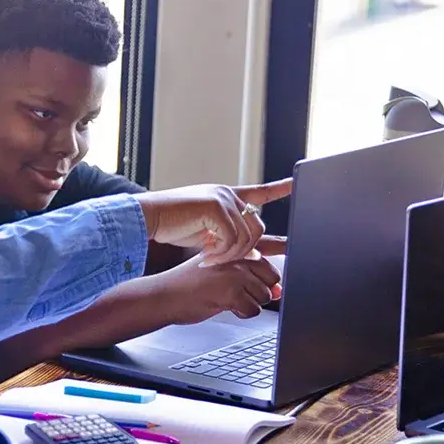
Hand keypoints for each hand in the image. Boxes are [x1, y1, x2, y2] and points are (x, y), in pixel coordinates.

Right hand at [133, 179, 291, 265]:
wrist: (147, 217)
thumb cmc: (169, 224)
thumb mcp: (204, 230)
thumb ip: (226, 235)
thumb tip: (249, 252)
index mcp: (226, 196)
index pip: (259, 193)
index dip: (280, 188)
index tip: (296, 183)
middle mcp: (228, 194)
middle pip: (256, 228)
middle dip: (243, 251)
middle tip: (217, 260)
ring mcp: (223, 199)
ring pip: (246, 237)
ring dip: (229, 255)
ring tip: (208, 260)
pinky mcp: (216, 207)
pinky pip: (232, 240)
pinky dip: (220, 254)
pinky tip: (205, 256)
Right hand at [153, 246, 285, 324]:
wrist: (163, 295)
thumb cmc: (189, 285)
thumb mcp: (219, 273)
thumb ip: (250, 277)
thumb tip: (279, 292)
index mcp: (233, 247)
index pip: (270, 247)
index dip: (284, 249)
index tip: (293, 246)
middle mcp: (236, 256)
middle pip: (273, 277)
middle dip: (261, 291)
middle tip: (237, 292)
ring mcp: (234, 272)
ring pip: (265, 295)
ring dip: (249, 303)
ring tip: (225, 298)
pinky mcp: (230, 290)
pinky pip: (253, 309)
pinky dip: (241, 313)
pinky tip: (224, 306)